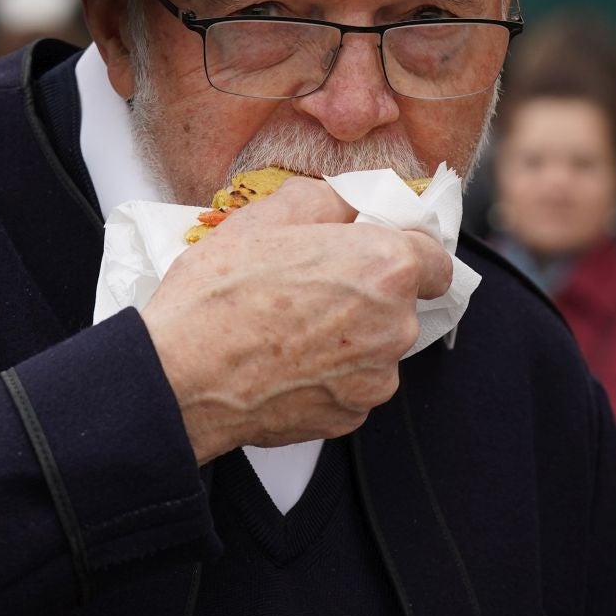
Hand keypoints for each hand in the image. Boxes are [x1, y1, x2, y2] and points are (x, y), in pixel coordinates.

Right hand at [141, 176, 453, 463]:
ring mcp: (375, 378)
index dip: (404, 250)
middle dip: (365, 293)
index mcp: (385, 266)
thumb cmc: (220, 297)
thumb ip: (329, 198)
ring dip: (347, 336)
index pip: (434, 258)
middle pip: (402, 304)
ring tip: (288, 327)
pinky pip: (352, 385)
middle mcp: (395, 326)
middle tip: (310, 286)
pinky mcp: (351, 416)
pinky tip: (284, 360)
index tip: (376, 252)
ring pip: (376, 347)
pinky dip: (328, 374)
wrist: (181, 376)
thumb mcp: (269, 215)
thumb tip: (350, 203)